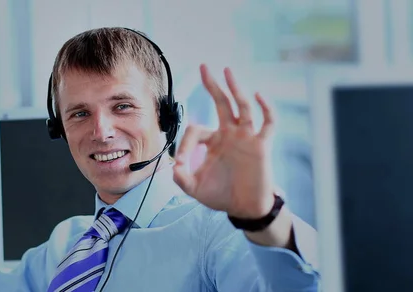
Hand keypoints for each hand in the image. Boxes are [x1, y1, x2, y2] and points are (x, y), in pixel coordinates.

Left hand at [173, 65, 274, 218]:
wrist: (244, 208)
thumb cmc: (220, 195)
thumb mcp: (194, 188)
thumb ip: (181, 178)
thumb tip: (174, 164)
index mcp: (212, 141)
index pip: (196, 129)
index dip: (185, 144)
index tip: (182, 162)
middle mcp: (229, 134)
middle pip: (221, 103)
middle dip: (212, 85)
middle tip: (204, 66)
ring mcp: (246, 137)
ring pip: (242, 107)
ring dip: (235, 88)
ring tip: (227, 71)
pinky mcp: (261, 145)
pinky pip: (267, 122)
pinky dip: (265, 108)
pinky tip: (257, 95)